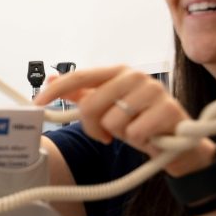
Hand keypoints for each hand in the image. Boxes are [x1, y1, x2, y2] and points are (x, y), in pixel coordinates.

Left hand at [34, 65, 215, 175]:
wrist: (179, 143)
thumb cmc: (139, 122)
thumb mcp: (108, 108)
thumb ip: (82, 94)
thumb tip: (51, 79)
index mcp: (118, 72)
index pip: (80, 76)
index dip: (57, 90)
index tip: (37, 103)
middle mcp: (135, 77)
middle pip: (91, 104)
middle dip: (93, 126)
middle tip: (105, 134)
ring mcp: (154, 91)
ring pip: (112, 121)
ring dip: (119, 134)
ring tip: (134, 132)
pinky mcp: (169, 110)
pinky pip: (134, 132)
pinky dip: (137, 140)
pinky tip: (149, 137)